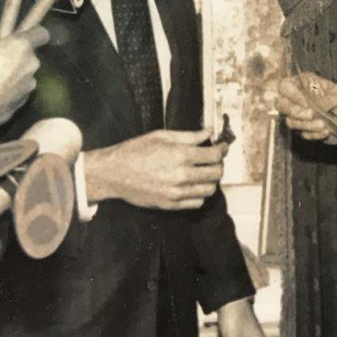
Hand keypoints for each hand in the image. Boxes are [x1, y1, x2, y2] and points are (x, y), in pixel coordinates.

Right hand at [0, 16, 48, 126]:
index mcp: (22, 46)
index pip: (42, 33)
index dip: (35, 33)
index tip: (23, 36)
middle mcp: (32, 63)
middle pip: (30, 55)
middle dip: (18, 56)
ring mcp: (31, 83)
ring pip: (26, 73)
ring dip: (15, 73)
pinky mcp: (26, 100)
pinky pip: (21, 88)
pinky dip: (13, 88)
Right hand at [84, 128, 227, 210]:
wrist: (114, 173)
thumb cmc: (135, 151)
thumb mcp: (161, 136)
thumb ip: (189, 136)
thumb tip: (208, 132)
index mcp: (181, 155)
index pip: (214, 155)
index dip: (222, 149)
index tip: (222, 147)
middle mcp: (182, 175)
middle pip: (216, 173)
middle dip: (219, 164)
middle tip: (214, 159)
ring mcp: (177, 192)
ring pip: (209, 189)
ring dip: (211, 180)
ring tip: (204, 172)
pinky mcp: (171, 204)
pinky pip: (197, 203)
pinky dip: (200, 194)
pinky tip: (194, 185)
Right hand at [271, 73, 336, 144]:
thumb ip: (324, 98)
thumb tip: (311, 106)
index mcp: (305, 83)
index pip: (285, 86)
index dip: (291, 95)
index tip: (306, 103)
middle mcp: (299, 99)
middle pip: (280, 104)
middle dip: (294, 111)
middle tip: (311, 115)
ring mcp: (300, 116)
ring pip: (289, 121)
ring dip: (306, 125)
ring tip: (324, 125)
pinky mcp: (305, 130)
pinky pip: (301, 134)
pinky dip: (314, 134)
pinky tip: (326, 131)